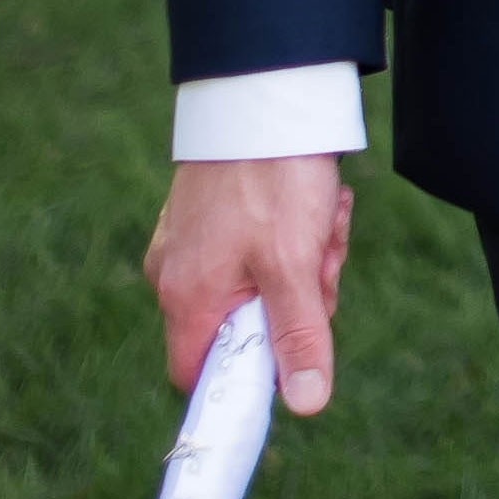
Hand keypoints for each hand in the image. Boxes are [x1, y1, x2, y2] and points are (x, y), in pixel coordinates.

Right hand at [143, 152, 353, 412]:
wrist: (263, 94)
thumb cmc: (273, 180)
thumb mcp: (296, 266)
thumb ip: (298, 337)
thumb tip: (305, 404)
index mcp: (187, 298)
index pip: (202, 374)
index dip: (250, 374)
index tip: (293, 349)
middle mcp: (176, 275)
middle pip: (245, 327)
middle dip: (299, 300)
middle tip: (322, 257)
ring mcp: (191, 243)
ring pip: (261, 283)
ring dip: (306, 260)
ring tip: (323, 216)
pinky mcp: (211, 216)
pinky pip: (258, 248)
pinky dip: (294, 232)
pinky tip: (316, 201)